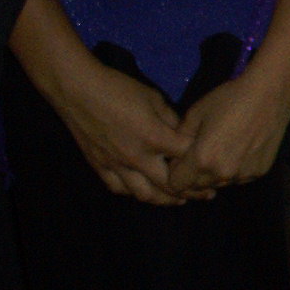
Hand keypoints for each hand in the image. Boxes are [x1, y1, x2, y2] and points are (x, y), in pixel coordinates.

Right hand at [9, 0, 193, 203]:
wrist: (76, 88)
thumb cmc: (118, 88)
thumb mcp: (153, 98)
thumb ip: (172, 121)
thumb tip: (186, 136)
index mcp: (154, 138)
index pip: (187, 158)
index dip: (202, 161)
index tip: (213, 165)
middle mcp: (137, 158)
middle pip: (171, 186)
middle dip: (192, 192)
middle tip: (207, 194)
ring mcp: (117, 165)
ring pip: (146, 195)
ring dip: (165, 200)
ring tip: (179, 200)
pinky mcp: (99, 166)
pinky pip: (119, 189)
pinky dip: (134, 193)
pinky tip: (144, 191)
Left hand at [164, 71, 289, 196]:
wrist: (269, 94)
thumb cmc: (228, 99)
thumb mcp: (194, 114)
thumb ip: (179, 139)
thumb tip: (175, 155)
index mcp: (202, 159)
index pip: (177, 184)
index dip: (175, 173)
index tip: (179, 161)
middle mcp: (223, 173)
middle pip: (198, 188)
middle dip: (194, 175)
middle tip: (200, 154)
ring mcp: (244, 175)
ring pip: (220, 184)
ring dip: (215, 174)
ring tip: (222, 150)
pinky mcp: (260, 172)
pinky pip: (239, 178)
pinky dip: (235, 169)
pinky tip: (241, 149)